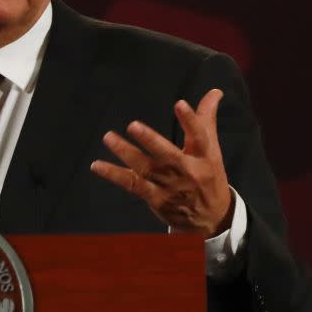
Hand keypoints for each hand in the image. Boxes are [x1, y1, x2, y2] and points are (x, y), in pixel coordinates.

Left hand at [90, 89, 233, 236]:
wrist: (211, 220)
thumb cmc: (208, 176)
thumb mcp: (211, 150)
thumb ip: (205, 120)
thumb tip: (215, 91)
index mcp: (204, 157)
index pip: (200, 137)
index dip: (190, 120)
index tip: (179, 104)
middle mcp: (188, 172)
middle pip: (169, 155)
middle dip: (151, 141)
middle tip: (133, 126)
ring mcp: (170, 187)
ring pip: (146, 169)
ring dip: (126, 153)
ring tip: (108, 137)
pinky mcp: (155, 198)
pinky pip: (132, 184)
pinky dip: (114, 175)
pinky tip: (97, 165)